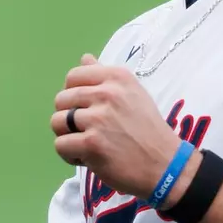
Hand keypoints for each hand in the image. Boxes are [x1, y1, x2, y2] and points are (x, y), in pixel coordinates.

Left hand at [52, 55, 184, 200]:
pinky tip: (87, 158)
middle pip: (62, 99)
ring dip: (67, 136)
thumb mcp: (133, 94)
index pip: (74, 76)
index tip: (86, 109)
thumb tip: (85, 58)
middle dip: (68, 117)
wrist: (165, 165)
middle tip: (87, 131)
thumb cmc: (148, 130)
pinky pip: (60, 145)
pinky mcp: (91, 143)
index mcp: (117, 77)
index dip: (73, 94)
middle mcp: (107, 93)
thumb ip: (105, 77)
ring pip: (57, 122)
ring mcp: (98, 118)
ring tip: (86, 144)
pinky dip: (70, 155)